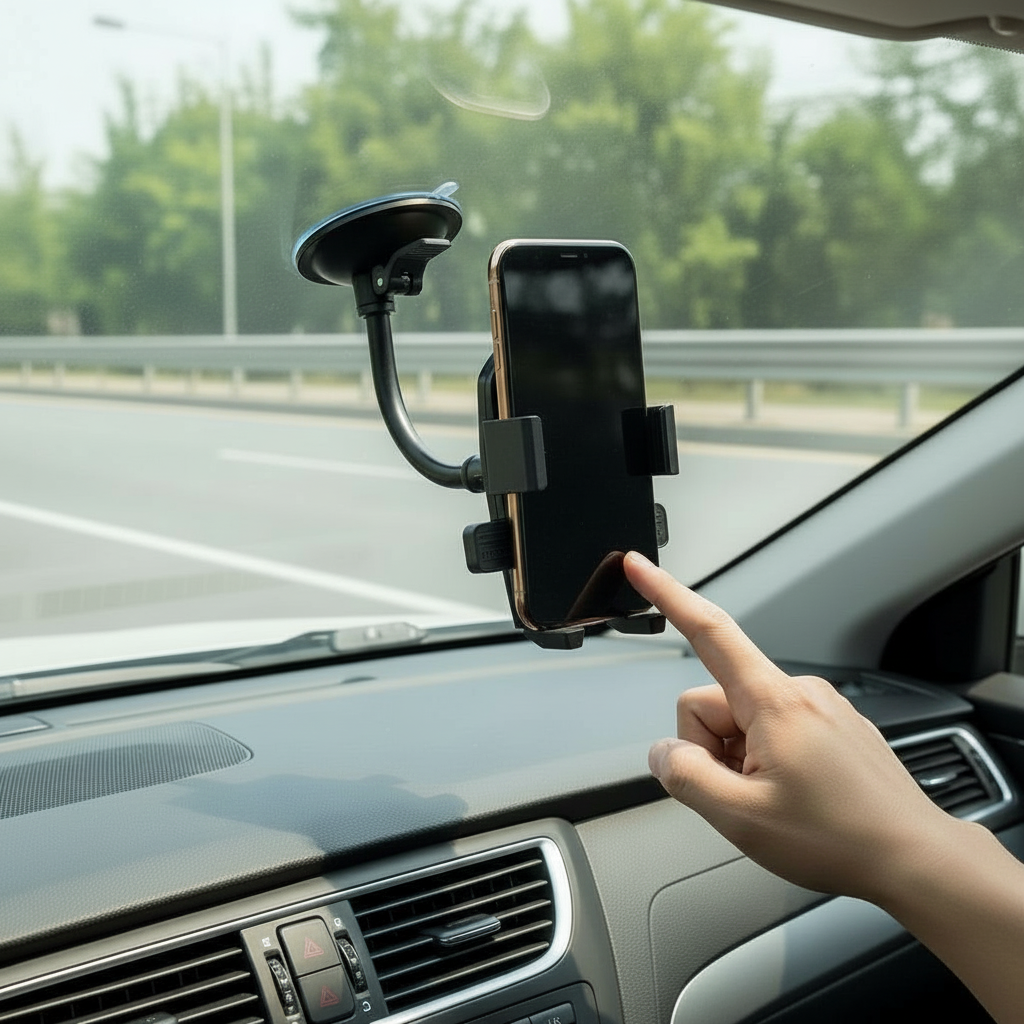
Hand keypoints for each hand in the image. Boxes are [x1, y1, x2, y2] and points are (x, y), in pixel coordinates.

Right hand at [624, 551, 951, 901]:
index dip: (667, 595)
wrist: (915, 858)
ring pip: (741, 720)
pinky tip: (793, 796)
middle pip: (713, 701)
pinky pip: (772, 730)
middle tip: (740, 794)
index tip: (640, 567)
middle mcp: (798, 693)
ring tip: (774, 800)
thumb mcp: (742, 818)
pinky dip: (765, 760)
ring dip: (738, 758)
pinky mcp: (832, 726)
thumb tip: (664, 752)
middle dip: (710, 747)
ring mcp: (819, 708)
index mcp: (774, 702)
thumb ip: (687, 777)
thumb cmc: (841, 839)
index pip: (708, 631)